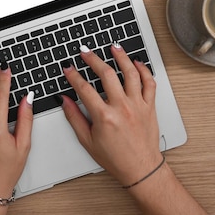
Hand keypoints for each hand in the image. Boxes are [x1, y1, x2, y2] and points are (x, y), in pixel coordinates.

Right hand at [60, 44, 162, 186]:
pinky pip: (149, 83)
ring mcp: (138, 105)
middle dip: (93, 59)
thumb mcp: (87, 140)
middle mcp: (122, 108)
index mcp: (104, 117)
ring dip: (121, 57)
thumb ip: (74, 117)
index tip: (68, 69)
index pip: (84, 89)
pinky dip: (143, 70)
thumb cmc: (115, 158)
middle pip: (107, 74)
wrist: (141, 168)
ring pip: (131, 73)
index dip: (73, 76)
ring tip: (113, 47)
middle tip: (85, 52)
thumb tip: (64, 101)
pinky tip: (136, 63)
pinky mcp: (150, 106)